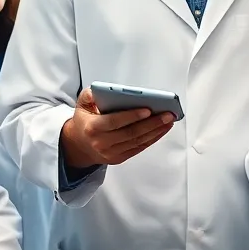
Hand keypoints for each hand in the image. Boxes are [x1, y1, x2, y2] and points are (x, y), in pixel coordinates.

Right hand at [60, 87, 174, 167]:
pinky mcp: (119, 158)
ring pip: (138, 141)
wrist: (80, 145)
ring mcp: (111, 153)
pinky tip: (162, 129)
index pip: (115, 122)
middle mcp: (102, 143)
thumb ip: (89, 95)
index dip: (132, 116)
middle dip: (152, 123)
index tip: (148, 109)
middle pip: (131, 133)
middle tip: (167, 114)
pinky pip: (139, 148)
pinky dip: (153, 138)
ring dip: (156, 131)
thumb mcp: (82, 104)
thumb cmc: (85, 121)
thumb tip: (100, 90)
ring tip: (169, 120)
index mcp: (93, 128)